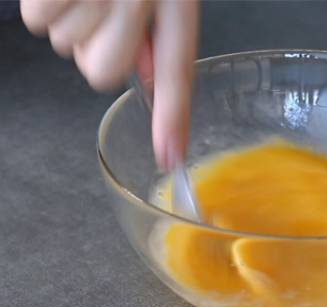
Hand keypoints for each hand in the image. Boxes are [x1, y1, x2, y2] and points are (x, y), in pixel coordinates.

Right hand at [20, 0, 198, 169]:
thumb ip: (156, 38)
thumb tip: (147, 79)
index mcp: (174, 2)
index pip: (175, 74)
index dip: (171, 120)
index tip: (170, 158)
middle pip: (103, 74)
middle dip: (99, 52)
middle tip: (105, 15)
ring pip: (68, 48)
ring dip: (70, 23)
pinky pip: (38, 21)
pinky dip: (44, 6)